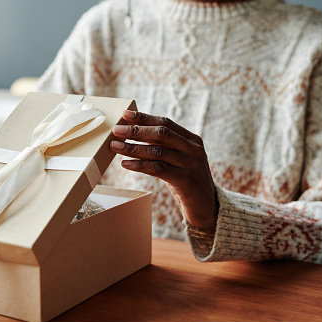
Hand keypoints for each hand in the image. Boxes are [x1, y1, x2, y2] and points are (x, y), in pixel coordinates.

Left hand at [110, 110, 217, 230]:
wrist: (206, 206)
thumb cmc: (185, 181)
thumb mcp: (178, 160)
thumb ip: (164, 147)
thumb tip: (133, 135)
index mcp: (192, 140)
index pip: (165, 123)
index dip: (144, 118)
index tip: (125, 115)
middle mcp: (193, 149)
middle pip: (161, 134)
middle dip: (136, 130)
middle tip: (116, 130)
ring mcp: (191, 164)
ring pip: (158, 151)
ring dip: (133, 148)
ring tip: (115, 146)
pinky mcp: (185, 180)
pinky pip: (158, 169)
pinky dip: (139, 165)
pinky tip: (125, 164)